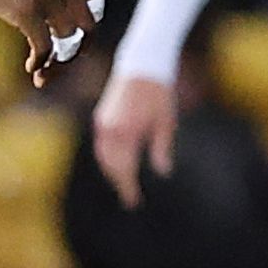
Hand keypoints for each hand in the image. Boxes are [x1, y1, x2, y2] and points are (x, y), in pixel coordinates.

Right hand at [0, 0, 103, 85]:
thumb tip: (64, 1)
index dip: (82, 18)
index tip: (72, 30)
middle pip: (87, 22)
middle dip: (80, 43)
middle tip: (67, 55)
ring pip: (68, 38)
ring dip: (57, 56)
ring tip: (44, 65)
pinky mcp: (26, 11)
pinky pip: (44, 46)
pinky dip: (40, 62)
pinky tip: (32, 67)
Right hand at [91, 73, 177, 209]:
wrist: (142, 65)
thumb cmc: (160, 94)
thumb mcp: (166, 123)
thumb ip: (162, 149)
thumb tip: (163, 173)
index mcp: (127, 132)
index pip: (124, 169)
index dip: (128, 188)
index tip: (134, 202)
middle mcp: (110, 129)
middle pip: (110, 166)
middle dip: (120, 183)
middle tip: (130, 198)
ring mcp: (103, 122)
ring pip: (103, 156)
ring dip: (112, 172)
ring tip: (124, 185)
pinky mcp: (101, 117)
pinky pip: (101, 145)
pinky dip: (107, 158)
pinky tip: (117, 164)